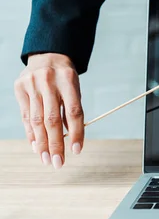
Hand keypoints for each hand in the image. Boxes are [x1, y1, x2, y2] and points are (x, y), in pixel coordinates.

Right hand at [14, 53, 83, 167]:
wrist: (48, 55)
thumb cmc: (65, 78)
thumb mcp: (75, 89)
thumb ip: (72, 111)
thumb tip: (69, 139)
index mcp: (68, 80)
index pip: (74, 111)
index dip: (76, 132)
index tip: (77, 150)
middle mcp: (48, 82)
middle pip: (52, 119)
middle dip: (55, 144)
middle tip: (58, 163)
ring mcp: (32, 84)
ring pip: (36, 120)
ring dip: (41, 143)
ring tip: (46, 159)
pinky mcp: (19, 88)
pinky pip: (26, 115)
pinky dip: (31, 133)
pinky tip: (35, 146)